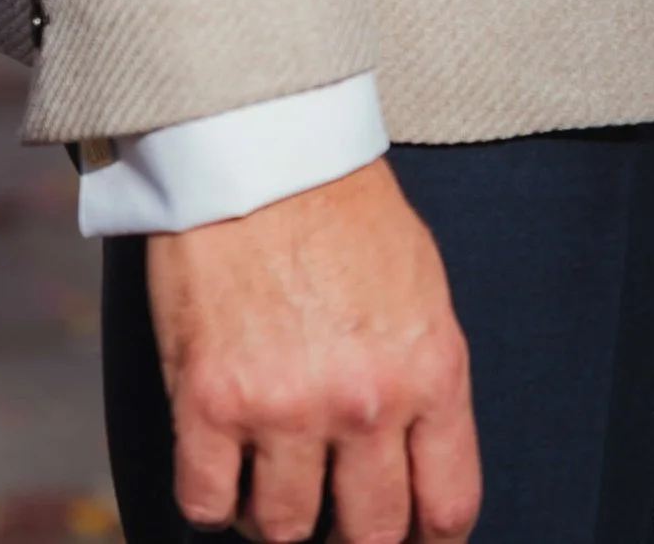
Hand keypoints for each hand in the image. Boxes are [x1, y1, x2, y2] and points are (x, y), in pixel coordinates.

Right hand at [147, 157, 478, 543]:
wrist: (265, 148)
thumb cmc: (347, 211)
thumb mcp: (422, 289)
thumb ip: (424, 380)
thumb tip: (420, 461)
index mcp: (430, 370)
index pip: (448, 505)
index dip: (430, 538)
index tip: (413, 538)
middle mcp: (364, 402)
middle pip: (369, 536)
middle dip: (355, 534)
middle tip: (338, 514)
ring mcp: (284, 408)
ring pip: (284, 530)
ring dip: (279, 513)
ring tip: (275, 473)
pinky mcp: (209, 403)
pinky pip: (205, 506)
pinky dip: (212, 498)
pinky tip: (222, 462)